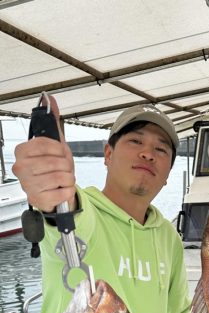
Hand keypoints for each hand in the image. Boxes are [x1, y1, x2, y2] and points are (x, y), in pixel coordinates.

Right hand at [12, 95, 75, 212]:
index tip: (61, 153)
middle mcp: (21, 168)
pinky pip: (63, 192)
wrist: (56, 192)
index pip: (44, 144)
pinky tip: (62, 189)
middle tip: (64, 169)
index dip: (59, 149)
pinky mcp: (38, 199)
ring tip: (64, 179)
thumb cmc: (54, 169)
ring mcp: (28, 185)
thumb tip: (50, 99)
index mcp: (22, 152)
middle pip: (54, 161)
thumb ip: (53, 123)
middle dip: (67, 165)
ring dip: (69, 178)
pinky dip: (68, 191)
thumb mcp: (55, 145)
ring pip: (61, 176)